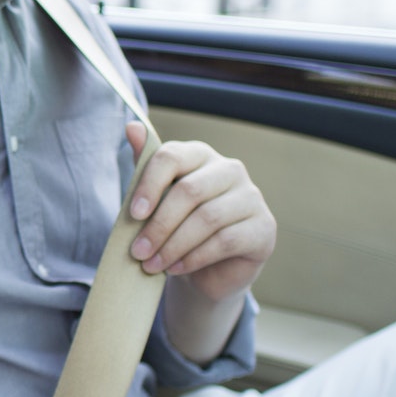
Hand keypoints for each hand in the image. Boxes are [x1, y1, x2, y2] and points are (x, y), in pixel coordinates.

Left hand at [124, 123, 275, 302]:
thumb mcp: (156, 200)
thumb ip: (145, 167)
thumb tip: (132, 127)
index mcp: (200, 155)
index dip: (149, 184)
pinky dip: (194, 257)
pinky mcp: (264, 227)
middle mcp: (230, 170)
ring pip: (207, 218)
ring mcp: (251, 197)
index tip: (132, 214)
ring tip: (151, 265)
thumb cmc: (177, 227)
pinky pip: (225, 241)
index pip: (172, 156)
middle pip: (189, 191)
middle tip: (137, 251)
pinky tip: (175, 268)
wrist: (208, 269)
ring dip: (173, 246)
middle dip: (158, 224)